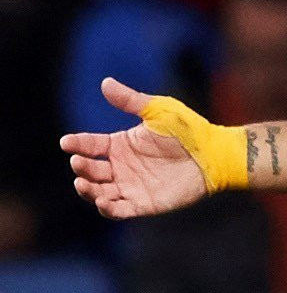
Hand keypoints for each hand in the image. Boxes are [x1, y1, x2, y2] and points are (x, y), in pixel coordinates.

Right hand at [59, 79, 206, 219]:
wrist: (214, 154)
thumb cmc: (188, 130)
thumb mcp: (158, 111)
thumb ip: (131, 100)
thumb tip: (105, 83)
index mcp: (121, 144)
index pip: (90, 145)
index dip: (76, 144)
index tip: (66, 143)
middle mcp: (122, 167)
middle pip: (91, 170)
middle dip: (81, 168)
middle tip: (78, 163)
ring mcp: (132, 186)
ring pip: (99, 192)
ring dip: (88, 190)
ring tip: (83, 184)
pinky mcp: (145, 203)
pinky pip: (120, 210)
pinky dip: (108, 209)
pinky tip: (102, 202)